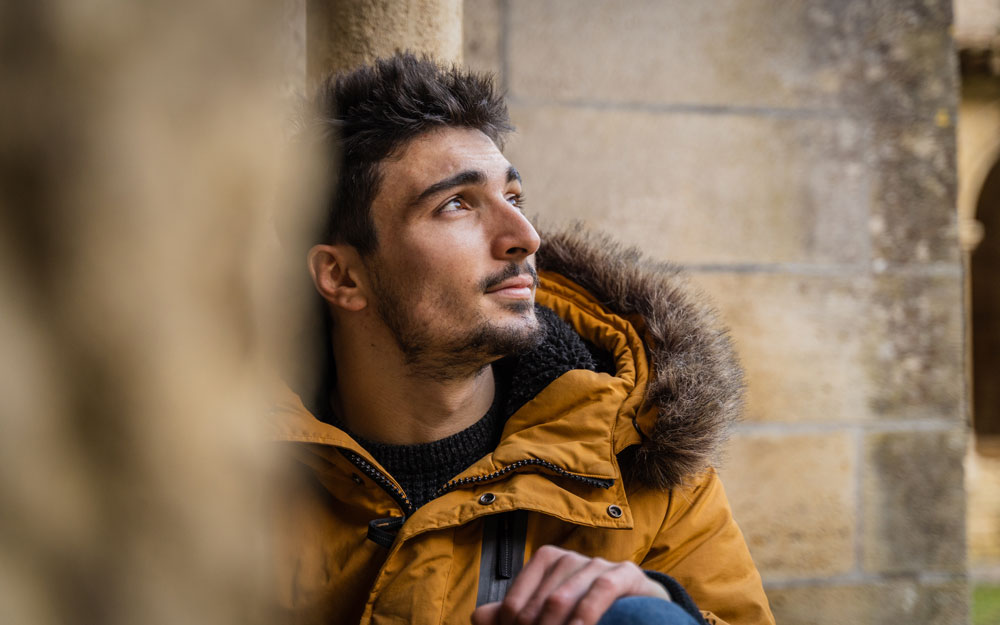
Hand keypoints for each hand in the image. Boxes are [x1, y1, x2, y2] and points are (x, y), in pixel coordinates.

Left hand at [470, 545, 670, 624]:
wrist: (640, 605)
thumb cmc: (586, 608)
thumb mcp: (549, 612)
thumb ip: (515, 613)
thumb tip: (477, 617)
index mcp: (545, 562)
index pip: (514, 602)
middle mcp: (568, 558)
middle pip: (538, 603)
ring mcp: (597, 563)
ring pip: (562, 597)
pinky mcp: (624, 573)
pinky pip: (599, 591)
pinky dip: (585, 616)